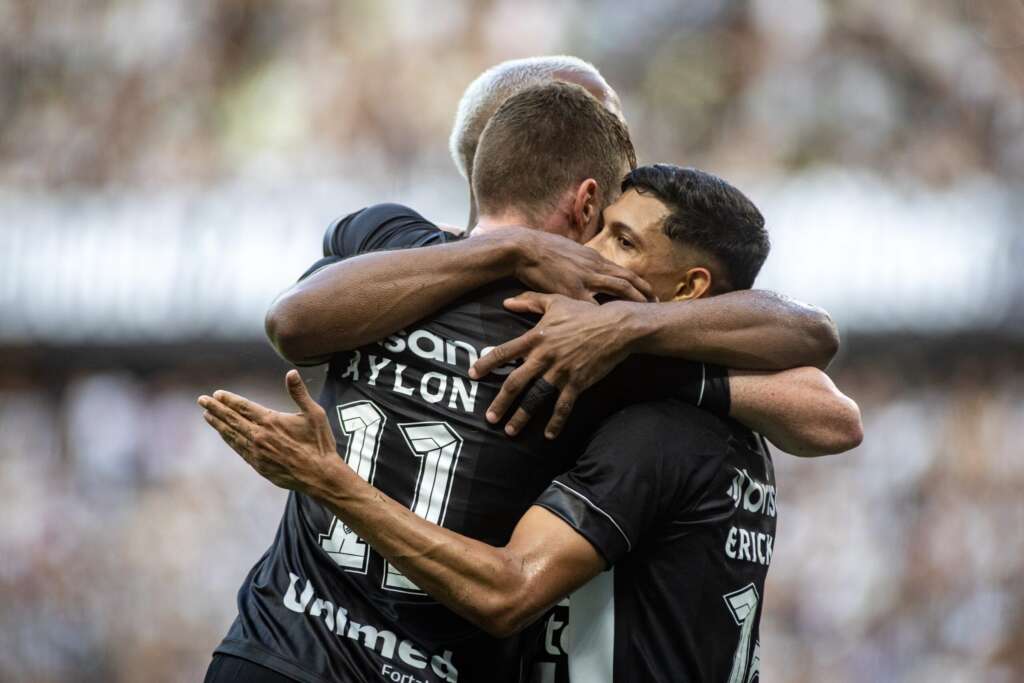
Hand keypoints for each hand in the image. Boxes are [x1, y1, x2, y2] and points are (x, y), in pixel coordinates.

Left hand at [197, 370, 340, 492]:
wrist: (319, 475)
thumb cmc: (319, 443)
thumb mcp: (314, 414)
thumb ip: (299, 393)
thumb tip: (291, 373)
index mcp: (271, 421)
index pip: (244, 407)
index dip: (229, 400)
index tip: (217, 394)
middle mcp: (260, 436)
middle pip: (232, 419)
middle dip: (216, 409)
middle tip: (202, 400)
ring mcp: (257, 452)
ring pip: (232, 435)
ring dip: (218, 424)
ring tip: (206, 415)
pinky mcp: (258, 465)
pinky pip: (238, 449)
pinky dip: (229, 440)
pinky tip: (223, 435)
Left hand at [470, 292, 641, 438]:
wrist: (615, 327)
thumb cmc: (584, 313)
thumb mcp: (555, 302)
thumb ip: (530, 301)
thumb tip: (506, 302)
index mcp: (536, 338)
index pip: (504, 352)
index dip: (486, 364)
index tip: (473, 375)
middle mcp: (544, 357)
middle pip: (515, 382)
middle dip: (500, 402)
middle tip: (489, 418)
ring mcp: (560, 371)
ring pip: (536, 397)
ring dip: (522, 416)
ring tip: (511, 430)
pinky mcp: (577, 382)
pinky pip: (563, 405)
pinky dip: (556, 421)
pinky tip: (548, 435)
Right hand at [512, 229, 653, 303]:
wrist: (526, 249)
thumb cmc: (543, 250)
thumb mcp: (571, 252)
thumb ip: (584, 262)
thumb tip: (592, 268)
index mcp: (595, 258)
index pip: (625, 272)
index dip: (640, 284)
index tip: (651, 295)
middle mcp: (595, 267)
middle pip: (628, 280)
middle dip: (645, 294)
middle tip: (657, 306)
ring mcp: (586, 278)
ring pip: (618, 289)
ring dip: (635, 301)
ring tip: (645, 314)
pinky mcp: (572, 290)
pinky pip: (593, 306)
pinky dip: (604, 315)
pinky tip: (613, 326)